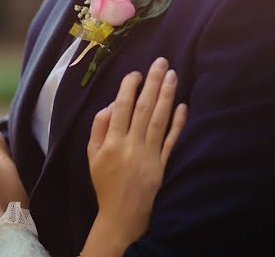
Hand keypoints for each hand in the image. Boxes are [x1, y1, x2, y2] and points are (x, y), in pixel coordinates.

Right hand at [86, 57, 187, 246]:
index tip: (136, 73)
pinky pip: (172, 140)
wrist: (122, 213)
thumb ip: (99, 127)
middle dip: (153, 83)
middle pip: (144, 109)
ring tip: (172, 75)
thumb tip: (110, 105)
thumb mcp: (92, 154)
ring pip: (160, 120)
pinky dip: (178, 123)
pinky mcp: (163, 164)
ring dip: (167, 96)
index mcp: (112, 142)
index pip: (122, 108)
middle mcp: (132, 145)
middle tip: (161, 62)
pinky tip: (182, 106)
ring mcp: (150, 155)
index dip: (129, 88)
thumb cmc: (104, 181)